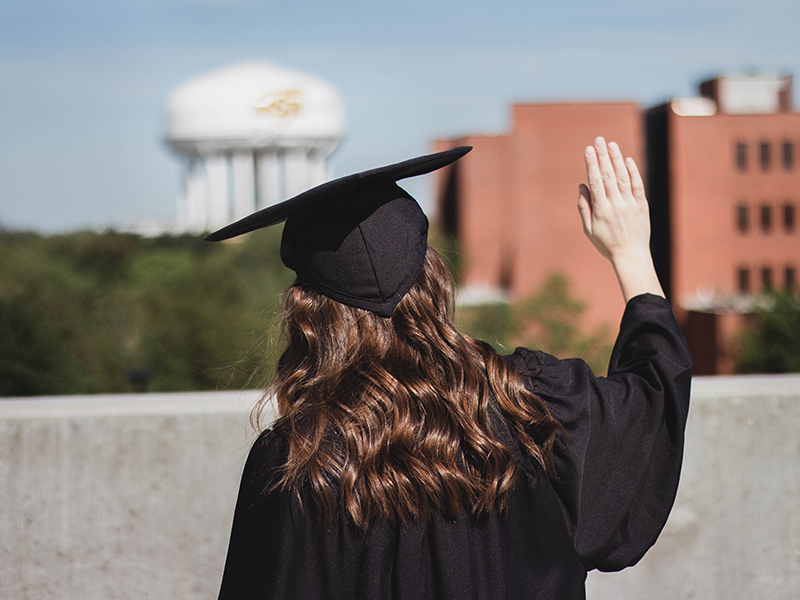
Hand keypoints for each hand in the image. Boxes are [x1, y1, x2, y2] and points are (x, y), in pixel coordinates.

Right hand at [578, 137, 663, 300]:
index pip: (595, 181)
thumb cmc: (606, 243)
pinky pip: (637, 185)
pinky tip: (627, 160)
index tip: (588, 150)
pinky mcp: (642, 206)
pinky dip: (633, 172)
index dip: (591, 164)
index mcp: (601, 210)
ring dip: (617, 159)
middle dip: (603, 156)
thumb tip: (582, 185)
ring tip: (611, 145)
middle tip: (599, 140)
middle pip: (608, 175)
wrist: (631, 255)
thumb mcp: (589, 229)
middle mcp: (616, 204)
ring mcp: (630, 204)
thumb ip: (584, 207)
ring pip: (622, 177)